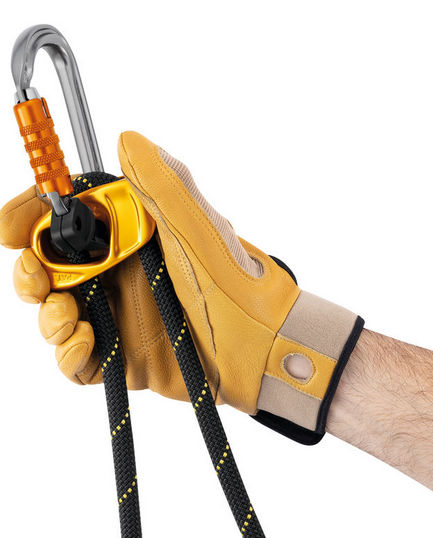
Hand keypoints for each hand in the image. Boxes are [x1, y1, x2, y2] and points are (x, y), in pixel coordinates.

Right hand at [0, 132, 362, 441]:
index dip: (32, 218)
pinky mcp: (124, 358)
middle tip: (38, 276)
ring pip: (56, 314)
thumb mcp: (200, 227)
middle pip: (50, 270)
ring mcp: (120, 317)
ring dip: (48, 314)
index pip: (67, 221)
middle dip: (31, 272)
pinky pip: (77, 360)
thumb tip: (128, 138)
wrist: (263, 343)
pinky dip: (69, 353)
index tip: (10, 227)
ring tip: (69, 314)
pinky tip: (84, 341)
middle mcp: (120, 275)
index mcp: (131, 237)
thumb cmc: (237, 281)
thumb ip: (166, 185)